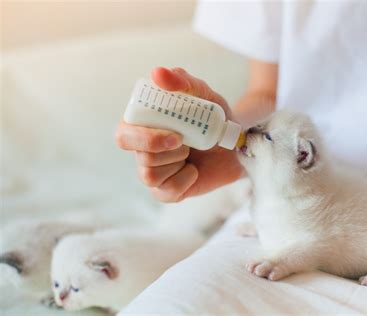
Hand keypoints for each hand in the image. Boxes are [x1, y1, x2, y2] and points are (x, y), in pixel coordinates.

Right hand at [116, 67, 242, 201]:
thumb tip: (157, 73)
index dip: (143, 137)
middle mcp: (144, 150)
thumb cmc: (214, 117)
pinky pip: (165, 192)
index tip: (175, 134)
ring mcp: (154, 172)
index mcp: (144, 126)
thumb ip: (182, 81)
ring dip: (176, 163)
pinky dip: (184, 181)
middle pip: (138, 156)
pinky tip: (194, 170)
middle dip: (161, 151)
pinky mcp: (167, 190)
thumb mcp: (204, 95)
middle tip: (185, 143)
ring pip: (149, 175)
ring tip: (191, 152)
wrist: (236, 144)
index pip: (123, 134)